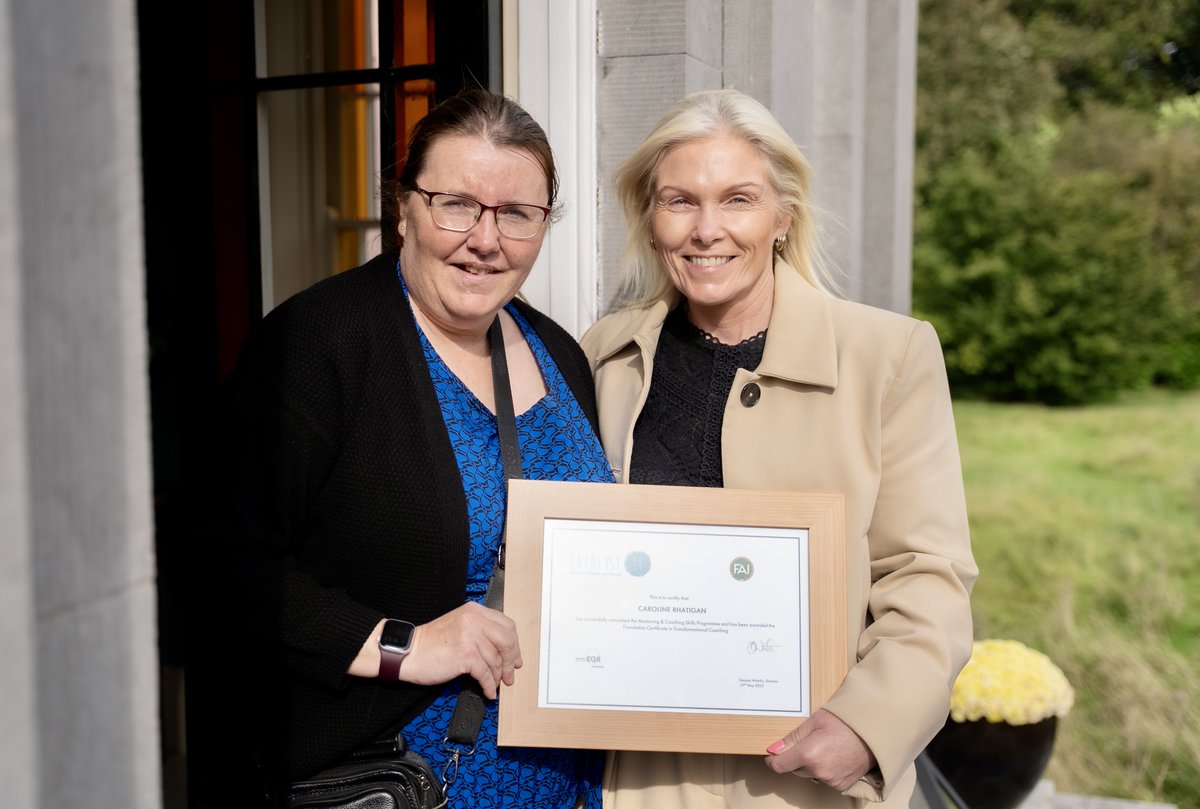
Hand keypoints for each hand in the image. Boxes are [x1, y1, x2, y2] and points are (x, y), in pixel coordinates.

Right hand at [400, 602, 521, 698]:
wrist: (408, 652)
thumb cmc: (430, 643)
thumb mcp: (459, 625)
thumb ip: (480, 630)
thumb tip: (503, 650)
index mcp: (475, 611)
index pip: (507, 625)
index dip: (514, 644)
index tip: (515, 658)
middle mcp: (475, 620)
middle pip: (507, 641)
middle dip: (510, 661)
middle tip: (509, 675)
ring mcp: (470, 636)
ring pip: (496, 660)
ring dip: (497, 677)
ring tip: (494, 684)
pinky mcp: (465, 655)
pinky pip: (486, 674)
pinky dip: (489, 686)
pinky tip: (488, 691)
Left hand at [763, 709, 875, 791]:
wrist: (874, 731)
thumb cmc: (846, 722)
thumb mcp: (814, 721)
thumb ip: (792, 737)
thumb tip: (774, 749)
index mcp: (809, 754)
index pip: (779, 765)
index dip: (773, 759)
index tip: (774, 754)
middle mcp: (819, 771)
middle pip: (794, 769)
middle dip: (795, 758)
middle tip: (807, 742)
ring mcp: (831, 780)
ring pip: (809, 774)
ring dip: (810, 765)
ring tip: (824, 747)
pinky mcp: (841, 785)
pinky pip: (824, 779)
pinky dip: (824, 770)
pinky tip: (833, 756)